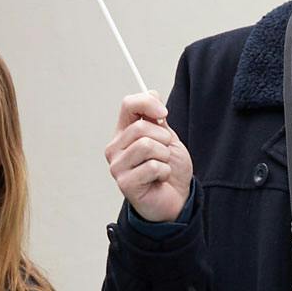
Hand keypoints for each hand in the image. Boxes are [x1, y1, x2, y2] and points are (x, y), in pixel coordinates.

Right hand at [106, 92, 193, 223]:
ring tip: (162, 166)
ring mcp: (116, 166)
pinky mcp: (124, 183)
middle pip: (140, 127)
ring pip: (147, 146)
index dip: (148, 103)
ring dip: (165, 156)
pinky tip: (160, 179)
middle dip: (163, 139)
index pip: (128, 105)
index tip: (164, 113)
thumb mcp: (167, 138)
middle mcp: (114, 148)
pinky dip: (164, 171)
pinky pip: (153, 166)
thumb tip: (151, 92)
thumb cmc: (169, 169)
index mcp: (123, 133)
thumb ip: (157, 118)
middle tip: (165, 153)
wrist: (177, 199)